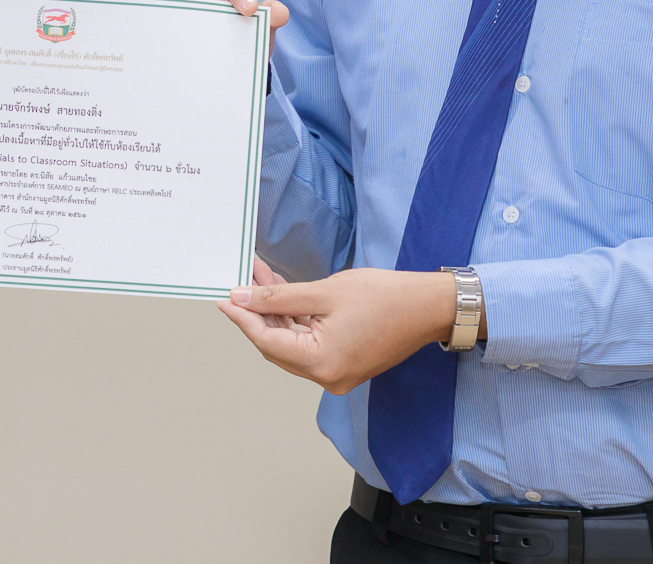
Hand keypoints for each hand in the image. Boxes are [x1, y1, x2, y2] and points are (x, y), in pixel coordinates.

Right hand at [171, 0, 288, 47]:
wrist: (233, 62)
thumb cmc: (246, 36)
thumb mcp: (262, 29)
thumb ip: (271, 19)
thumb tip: (280, 12)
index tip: (250, 9)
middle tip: (229, 16)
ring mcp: (179, 3)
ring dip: (193, 12)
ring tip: (211, 35)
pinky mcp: (169, 21)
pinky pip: (166, 19)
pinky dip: (178, 29)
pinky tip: (193, 45)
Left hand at [216, 260, 457, 394]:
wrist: (429, 307)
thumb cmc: (384, 297)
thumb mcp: (324, 292)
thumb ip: (279, 297)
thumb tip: (242, 298)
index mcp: (320, 364)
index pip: (266, 341)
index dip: (242, 317)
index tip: (223, 298)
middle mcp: (326, 377)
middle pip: (277, 344)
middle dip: (258, 311)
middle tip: (244, 279)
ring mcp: (336, 372)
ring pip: (292, 342)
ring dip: (276, 311)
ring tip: (262, 276)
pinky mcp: (344, 363)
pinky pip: (309, 342)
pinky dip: (296, 319)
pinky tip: (284, 291)